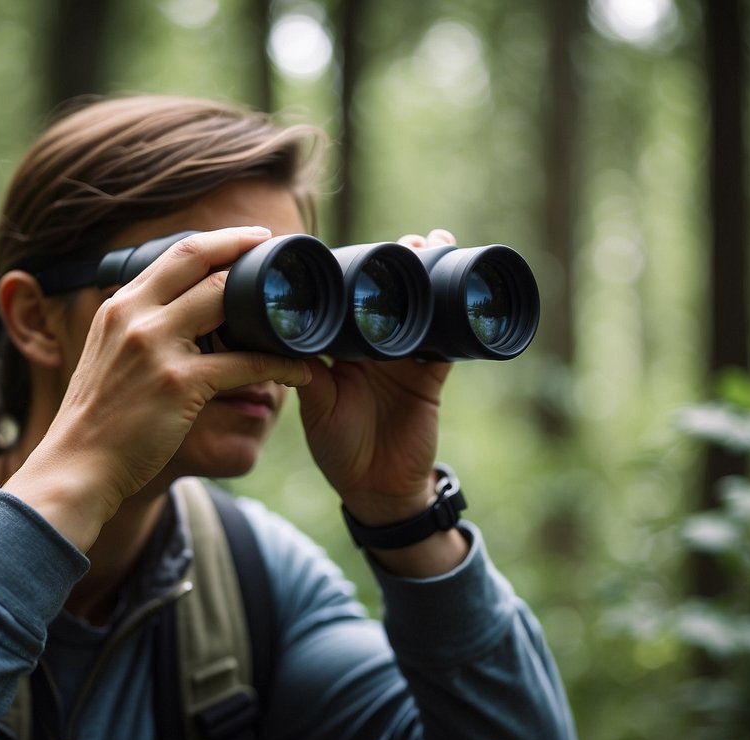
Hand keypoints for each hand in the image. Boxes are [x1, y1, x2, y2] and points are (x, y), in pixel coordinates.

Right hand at [4, 227, 311, 549]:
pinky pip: (245, 364)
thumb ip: (137, 326)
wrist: (77, 465)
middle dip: (250, 255)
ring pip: (227, 304)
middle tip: (284, 264)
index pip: (178, 253)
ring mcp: (156, 347)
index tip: (253, 237)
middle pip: (203, 264)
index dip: (223, 240)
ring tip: (300, 318)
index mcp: (120, 306)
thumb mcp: (107, 354)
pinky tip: (299, 372)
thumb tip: (177, 312)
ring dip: (270, 310)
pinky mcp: (179, 383)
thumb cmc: (98, 419)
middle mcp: (135, 316)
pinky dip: (279, 366)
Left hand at [296, 229, 466, 574]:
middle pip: (385, 296)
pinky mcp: (432, 375)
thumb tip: (288, 335)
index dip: (348, 274)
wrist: (378, 490)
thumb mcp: (317, 406)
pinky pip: (448, 339)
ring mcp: (406, 358)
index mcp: (342, 350)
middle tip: (404, 240)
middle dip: (395, 264)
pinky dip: (455, 315)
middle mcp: (374, 347)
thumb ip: (307, 372)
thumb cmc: (340, 449)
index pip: (344, 302)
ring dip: (427, 275)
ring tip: (432, 244)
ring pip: (419, 307)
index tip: (351, 247)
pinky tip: (461, 287)